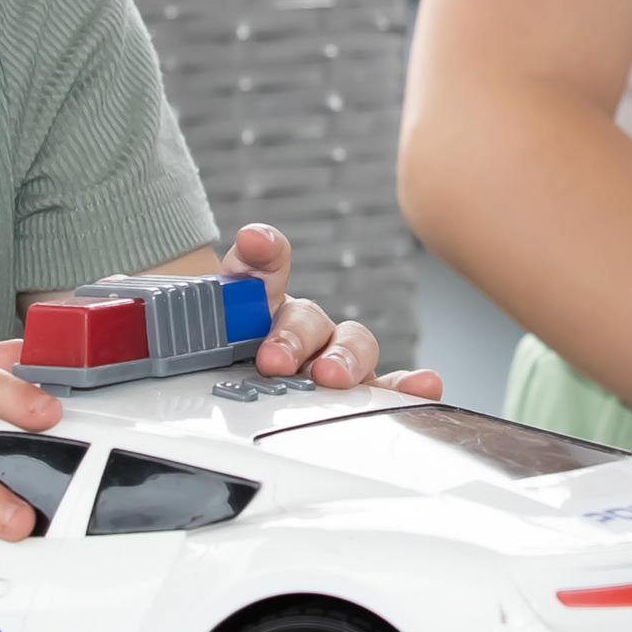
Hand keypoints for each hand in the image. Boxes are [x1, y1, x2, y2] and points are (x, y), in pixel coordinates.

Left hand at [219, 223, 443, 398]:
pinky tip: (426, 385)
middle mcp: (302, 325)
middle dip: (295, 337)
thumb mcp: (206, 322)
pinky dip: (403, 387)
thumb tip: (250, 238)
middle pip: (310, 318)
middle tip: (273, 360)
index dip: (262, 250)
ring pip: (352, 346)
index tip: (253, 243)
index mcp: (260, 300)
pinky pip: (380, 388)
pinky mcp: (350, 393)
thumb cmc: (224, 352)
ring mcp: (329, 357)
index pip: (265, 264)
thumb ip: (221, 288)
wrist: (229, 382)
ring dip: (345, 359)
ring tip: (333, 377)